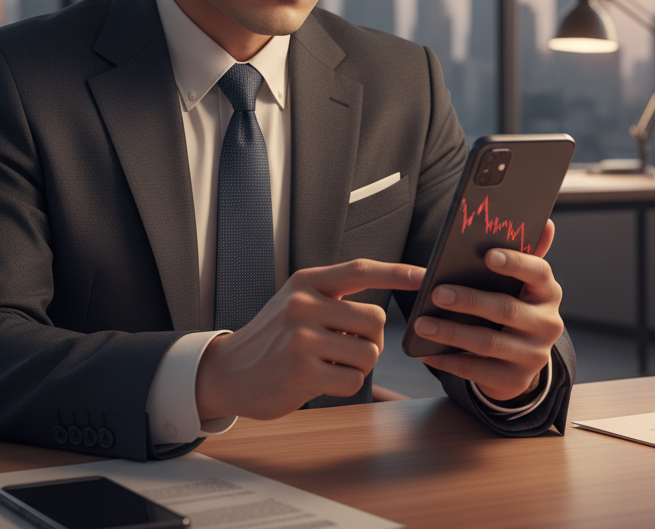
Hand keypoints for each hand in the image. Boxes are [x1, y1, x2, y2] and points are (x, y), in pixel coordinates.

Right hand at [196, 258, 423, 420]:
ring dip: (357, 365)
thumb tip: (380, 314)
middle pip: (374, 320)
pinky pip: (353, 380)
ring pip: (368, 353)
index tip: (425, 276)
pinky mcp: (303, 372)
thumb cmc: (273, 337)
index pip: (361, 270)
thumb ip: (333, 298)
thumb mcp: (296, 301)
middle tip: (344, 346)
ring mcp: (302, 338)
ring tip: (328, 363)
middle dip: (370, 339)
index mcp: (307, 281)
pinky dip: (343, 384)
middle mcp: (304, 304)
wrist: (229, 371)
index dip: (397, 272)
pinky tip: (318, 379)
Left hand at [412, 219, 562, 401]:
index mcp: (548, 293)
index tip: (488, 255)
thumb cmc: (515, 306)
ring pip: (488, 343)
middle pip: (506, 308)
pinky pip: (478, 370)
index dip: (515, 263)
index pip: (539, 272)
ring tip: (422, 324)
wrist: (522, 359)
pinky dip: (449, 361)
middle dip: (469, 300)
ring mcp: (533, 356)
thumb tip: (544, 222)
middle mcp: (547, 324)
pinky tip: (426, 351)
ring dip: (451, 333)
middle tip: (437, 293)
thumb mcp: (522, 283)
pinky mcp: (515, 380)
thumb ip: (525, 253)